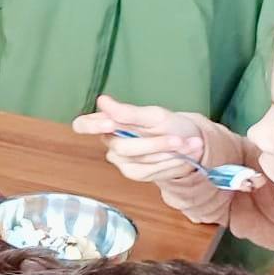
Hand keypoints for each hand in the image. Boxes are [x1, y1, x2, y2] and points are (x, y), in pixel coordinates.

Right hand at [71, 94, 206, 183]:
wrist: (190, 144)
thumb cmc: (170, 125)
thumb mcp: (154, 115)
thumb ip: (128, 112)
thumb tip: (102, 101)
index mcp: (109, 123)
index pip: (83, 125)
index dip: (90, 126)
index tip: (110, 122)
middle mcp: (111, 143)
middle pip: (121, 146)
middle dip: (154, 144)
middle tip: (178, 139)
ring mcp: (122, 160)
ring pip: (139, 160)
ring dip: (168, 153)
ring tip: (189, 144)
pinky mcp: (135, 173)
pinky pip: (149, 171)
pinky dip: (169, 163)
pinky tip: (181, 157)